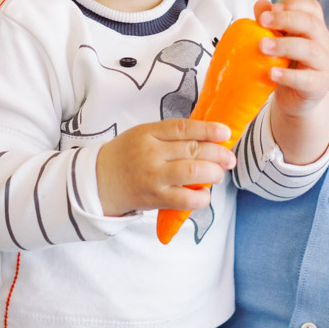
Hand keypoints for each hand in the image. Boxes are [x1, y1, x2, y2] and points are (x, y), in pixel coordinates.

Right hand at [96, 118, 234, 216]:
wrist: (98, 182)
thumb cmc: (125, 155)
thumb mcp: (142, 134)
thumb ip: (170, 134)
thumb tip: (206, 137)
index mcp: (148, 133)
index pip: (183, 128)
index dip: (208, 129)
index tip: (226, 133)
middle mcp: (151, 153)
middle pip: (193, 150)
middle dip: (219, 154)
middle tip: (229, 158)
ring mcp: (153, 177)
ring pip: (193, 172)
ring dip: (214, 173)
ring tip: (219, 174)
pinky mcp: (155, 198)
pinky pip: (185, 199)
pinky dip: (201, 197)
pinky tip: (204, 194)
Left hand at [253, 0, 328, 163]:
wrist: (297, 98)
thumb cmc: (288, 64)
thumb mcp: (279, 41)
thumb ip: (270, 22)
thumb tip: (261, 4)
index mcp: (314, 27)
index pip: (312, 8)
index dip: (293, 4)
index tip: (271, 8)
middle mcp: (323, 42)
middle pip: (311, 24)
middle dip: (286, 19)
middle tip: (262, 21)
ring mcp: (323, 64)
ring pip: (310, 50)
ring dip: (284, 45)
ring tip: (262, 46)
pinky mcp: (318, 86)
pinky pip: (306, 79)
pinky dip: (289, 75)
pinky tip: (272, 73)